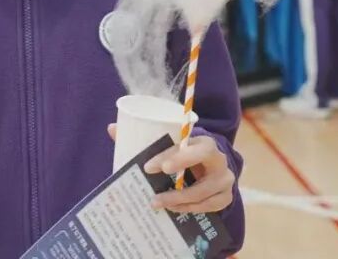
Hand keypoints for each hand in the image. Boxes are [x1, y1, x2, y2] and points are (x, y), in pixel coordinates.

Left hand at [107, 124, 234, 214]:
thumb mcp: (169, 145)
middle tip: (155, 195)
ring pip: (203, 192)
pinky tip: (173, 209)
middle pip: (204, 168)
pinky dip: (190, 209)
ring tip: (158, 203)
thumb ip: (142, 138)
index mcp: (203, 142)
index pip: (190, 147)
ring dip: (179, 200)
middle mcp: (219, 160)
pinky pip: (208, 206)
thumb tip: (111, 128)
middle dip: (179, 184)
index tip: (149, 167)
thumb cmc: (184, 154)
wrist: (211, 166)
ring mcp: (225, 180)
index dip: (171, 156)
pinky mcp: (225, 197)